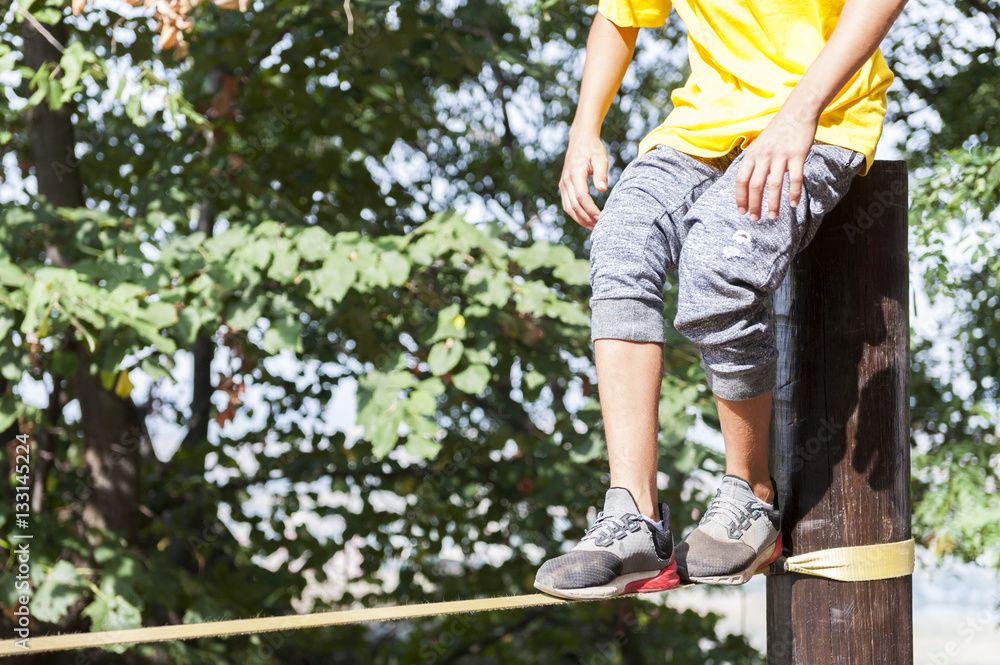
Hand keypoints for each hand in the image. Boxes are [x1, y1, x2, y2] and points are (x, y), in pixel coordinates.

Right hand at [559, 130, 608, 229]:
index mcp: (575, 174)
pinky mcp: (564, 186)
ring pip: (569, 208)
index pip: (581, 197)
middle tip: (599, 227)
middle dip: (586, 218)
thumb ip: (601, 173)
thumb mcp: (600, 158)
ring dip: (580, 219)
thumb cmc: (593, 148)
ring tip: (593, 227)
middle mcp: (566, 181)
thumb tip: (602, 189)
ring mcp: (563, 184)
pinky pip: (567, 204)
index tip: (601, 217)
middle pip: (574, 206)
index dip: (591, 209)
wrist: (580, 140)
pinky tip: (586, 219)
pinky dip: (575, 214)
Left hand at [735, 106, 818, 220]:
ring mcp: (780, 155)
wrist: (797, 112)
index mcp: (751, 154)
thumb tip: (748, 184)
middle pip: (755, 186)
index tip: (742, 211)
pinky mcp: (797, 155)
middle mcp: (763, 156)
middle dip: (754, 205)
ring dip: (773, 204)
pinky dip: (794, 193)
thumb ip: (753, 162)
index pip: (741, 180)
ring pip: (774, 185)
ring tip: (773, 216)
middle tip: (756, 218)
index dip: (740, 198)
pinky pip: (795, 178)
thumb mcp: (759, 145)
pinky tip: (794, 204)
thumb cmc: (777, 131)